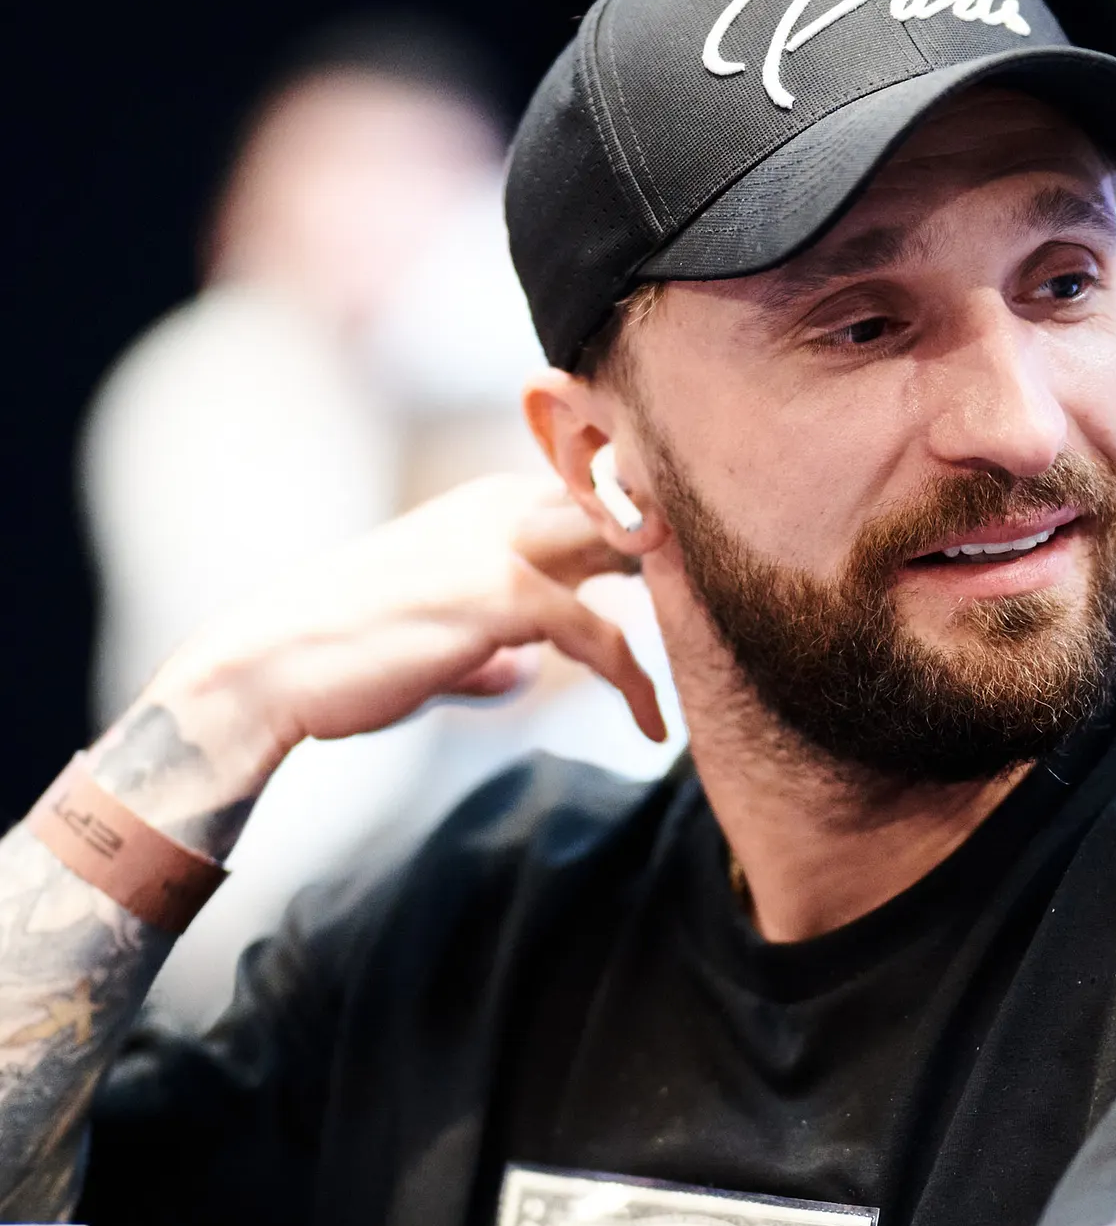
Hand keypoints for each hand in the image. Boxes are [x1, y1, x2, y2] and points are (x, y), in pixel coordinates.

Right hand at [142, 474, 667, 799]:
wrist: (271, 669)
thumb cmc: (346, 658)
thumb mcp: (434, 638)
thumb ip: (488, 645)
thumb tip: (521, 675)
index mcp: (489, 506)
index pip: (599, 499)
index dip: (656, 535)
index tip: (705, 586)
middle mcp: (501, 508)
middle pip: (628, 503)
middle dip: (686, 550)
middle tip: (734, 610)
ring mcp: (501, 545)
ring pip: (628, 550)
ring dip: (679, 603)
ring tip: (713, 659)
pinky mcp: (500, 596)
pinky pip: (600, 633)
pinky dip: (635, 681)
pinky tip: (649, 726)